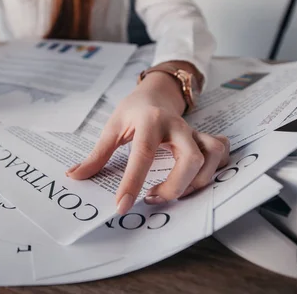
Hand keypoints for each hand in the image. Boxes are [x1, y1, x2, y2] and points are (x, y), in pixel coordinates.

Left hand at [67, 70, 229, 214]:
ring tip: (170, 192)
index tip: (121, 205)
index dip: (133, 182)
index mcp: (150, 121)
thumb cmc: (134, 111)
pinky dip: (213, 171)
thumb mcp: (112, 127)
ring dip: (195, 183)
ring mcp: (195, 132)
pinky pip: (221, 154)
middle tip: (151, 198)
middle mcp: (177, 126)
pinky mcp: (205, 138)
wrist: (157, 92)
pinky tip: (195, 180)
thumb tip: (75, 176)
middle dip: (174, 187)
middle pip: (190, 159)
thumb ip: (96, 155)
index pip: (143, 154)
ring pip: (210, 158)